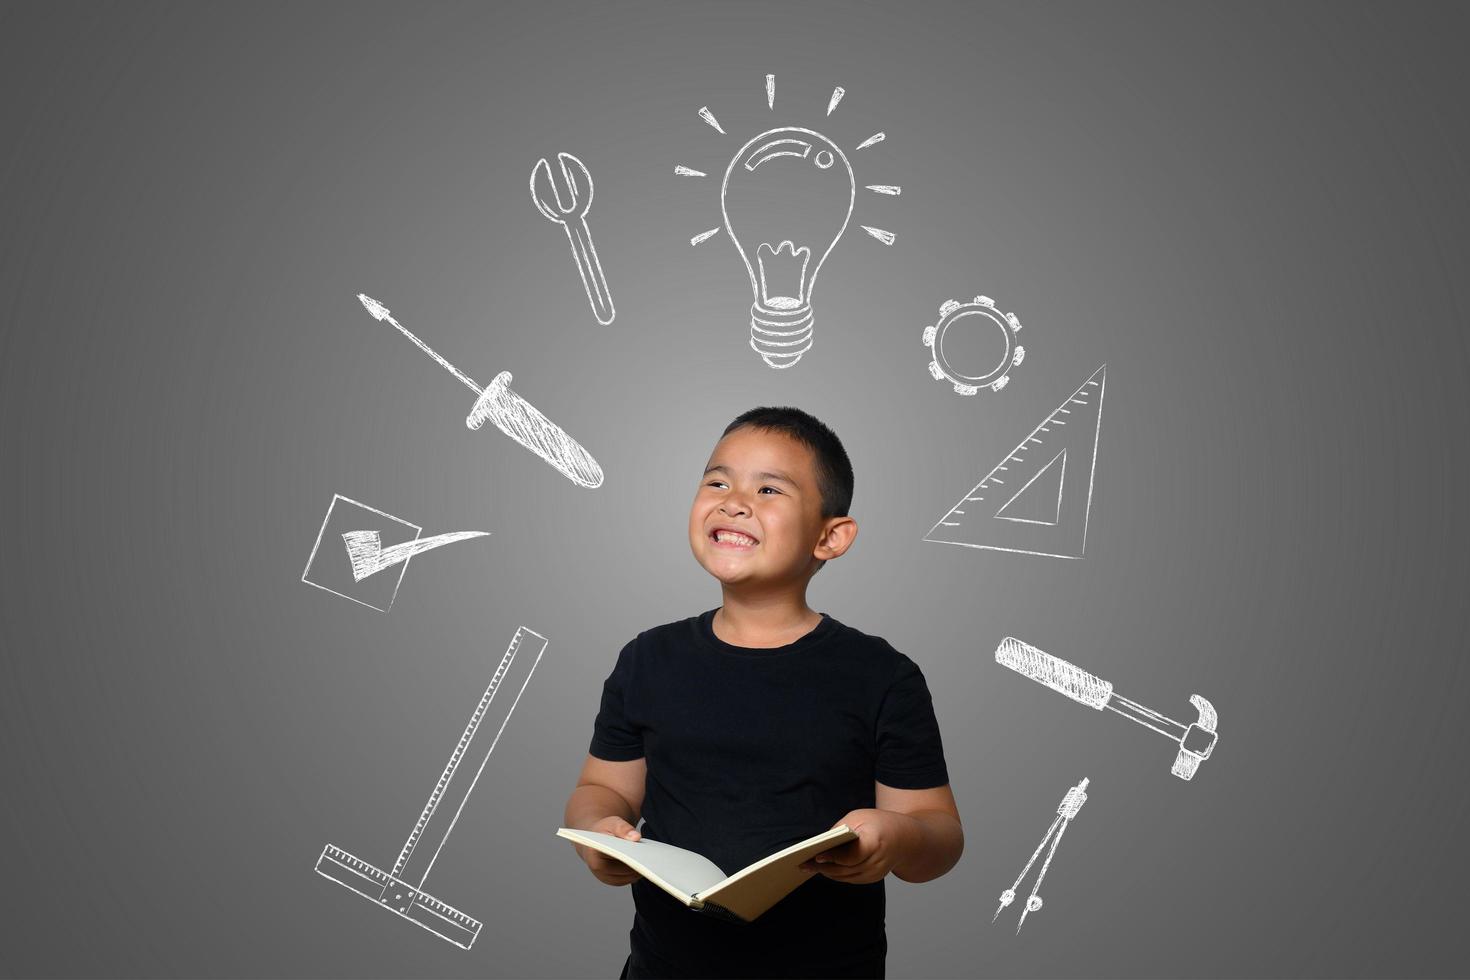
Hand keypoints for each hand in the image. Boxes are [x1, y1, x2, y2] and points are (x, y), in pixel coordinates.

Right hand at [576, 815, 642, 886]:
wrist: (597, 838)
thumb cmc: (604, 829)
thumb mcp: (612, 823)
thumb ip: (623, 828)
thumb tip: (636, 837)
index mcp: (595, 857)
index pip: (617, 860)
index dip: (630, 857)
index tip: (642, 853)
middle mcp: (599, 872)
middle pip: (625, 871)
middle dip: (638, 863)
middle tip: (652, 856)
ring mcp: (607, 878)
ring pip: (629, 877)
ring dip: (639, 868)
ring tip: (648, 858)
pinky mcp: (615, 881)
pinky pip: (630, 879)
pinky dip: (638, 871)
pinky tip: (644, 862)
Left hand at [798, 809, 913, 884]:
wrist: (905, 839)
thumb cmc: (879, 823)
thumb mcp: (859, 818)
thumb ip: (840, 830)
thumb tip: (820, 843)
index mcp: (875, 843)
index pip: (851, 855)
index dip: (833, 857)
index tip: (816, 855)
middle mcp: (876, 863)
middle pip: (845, 869)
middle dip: (822, 867)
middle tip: (803, 863)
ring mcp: (875, 874)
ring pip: (845, 877)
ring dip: (826, 873)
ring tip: (808, 867)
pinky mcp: (872, 879)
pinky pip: (849, 879)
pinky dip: (835, 874)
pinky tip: (822, 869)